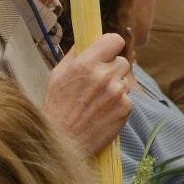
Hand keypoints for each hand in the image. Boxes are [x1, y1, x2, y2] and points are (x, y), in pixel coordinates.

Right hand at [44, 33, 132, 155]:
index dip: (111, 46)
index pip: (115, 40)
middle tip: (98, 82)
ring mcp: (117, 93)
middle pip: (122, 61)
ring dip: (115, 86)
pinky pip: (127, 97)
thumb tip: (86, 40)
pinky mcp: (125, 108)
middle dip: (112, 69)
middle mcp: (104, 76)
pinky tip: (102, 112)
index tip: (107, 53)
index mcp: (86, 64)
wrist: (62, 144)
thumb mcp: (57, 76)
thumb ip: (74, 55)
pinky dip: (118, 103)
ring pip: (125, 80)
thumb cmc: (56, 109)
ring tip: (97, 101)